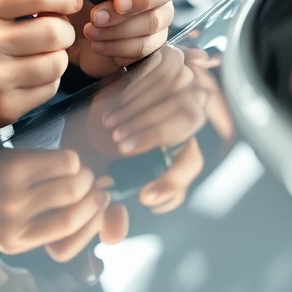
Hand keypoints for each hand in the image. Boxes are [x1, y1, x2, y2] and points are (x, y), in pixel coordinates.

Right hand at [0, 0, 83, 141]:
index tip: (71, 2)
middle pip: (54, 32)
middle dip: (64, 29)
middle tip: (57, 30)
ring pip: (56, 63)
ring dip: (57, 56)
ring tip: (43, 53)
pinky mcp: (2, 108)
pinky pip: (48, 90)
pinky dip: (47, 80)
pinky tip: (30, 74)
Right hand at [0, 149, 110, 258]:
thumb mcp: (9, 155)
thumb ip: (44, 162)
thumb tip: (85, 170)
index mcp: (14, 166)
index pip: (68, 163)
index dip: (79, 162)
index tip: (77, 164)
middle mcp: (14, 197)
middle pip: (74, 191)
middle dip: (90, 183)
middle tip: (92, 180)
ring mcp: (13, 226)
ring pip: (70, 218)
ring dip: (89, 207)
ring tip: (94, 198)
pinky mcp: (13, 244)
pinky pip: (55, 237)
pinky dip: (74, 226)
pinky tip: (77, 216)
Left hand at [11, 0, 177, 77]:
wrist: (66, 41)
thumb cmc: (71, 2)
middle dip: (137, 0)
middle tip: (103, 12)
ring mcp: (156, 13)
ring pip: (155, 19)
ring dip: (119, 29)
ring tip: (89, 30)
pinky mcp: (154, 41)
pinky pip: (148, 44)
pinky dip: (119, 47)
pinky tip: (98, 44)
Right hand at [61, 45, 209, 216]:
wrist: (98, 90)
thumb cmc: (103, 135)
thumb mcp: (103, 171)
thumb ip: (109, 205)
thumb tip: (112, 233)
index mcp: (183, 141)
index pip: (191, 162)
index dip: (173, 183)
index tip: (145, 196)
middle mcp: (193, 110)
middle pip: (189, 121)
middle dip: (154, 137)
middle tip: (120, 148)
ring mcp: (184, 80)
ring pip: (176, 96)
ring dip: (141, 115)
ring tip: (111, 128)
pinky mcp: (169, 58)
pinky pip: (160, 72)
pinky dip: (135, 92)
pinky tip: (112, 106)